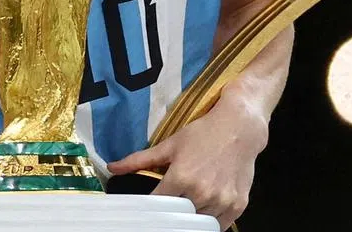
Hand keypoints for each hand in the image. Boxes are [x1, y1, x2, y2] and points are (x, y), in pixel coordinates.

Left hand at [107, 97, 268, 229]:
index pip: (157, 206)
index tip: (147, 210)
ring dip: (191, 219)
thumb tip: (112, 168)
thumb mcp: (169, 144)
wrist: (239, 128)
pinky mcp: (237, 206)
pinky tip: (204, 211)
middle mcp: (201, 192)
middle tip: (167, 209)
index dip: (150, 209)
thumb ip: (140, 160)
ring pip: (198, 224)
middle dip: (171, 215)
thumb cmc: (203, 134)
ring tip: (187, 206)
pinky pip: (219, 226)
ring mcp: (221, 201)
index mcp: (181, 178)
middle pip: (177, 219)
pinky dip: (210, 222)